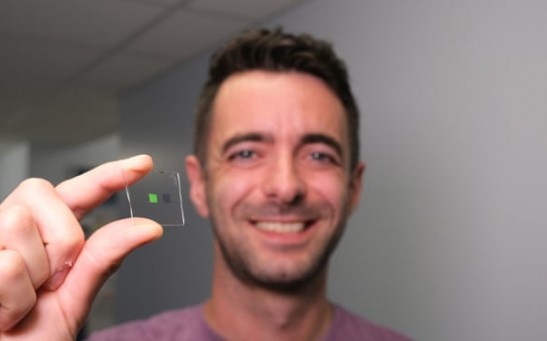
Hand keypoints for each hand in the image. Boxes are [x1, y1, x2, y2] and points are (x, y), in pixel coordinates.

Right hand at [0, 155, 162, 339]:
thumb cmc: (30, 338)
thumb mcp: (73, 299)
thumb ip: (103, 258)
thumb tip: (148, 227)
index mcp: (46, 234)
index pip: (79, 193)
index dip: (109, 175)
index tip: (144, 163)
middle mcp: (14, 228)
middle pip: (46, 195)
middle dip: (61, 242)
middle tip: (48, 283)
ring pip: (19, 222)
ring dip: (30, 277)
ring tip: (18, 302)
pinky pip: (5, 262)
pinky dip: (12, 298)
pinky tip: (1, 312)